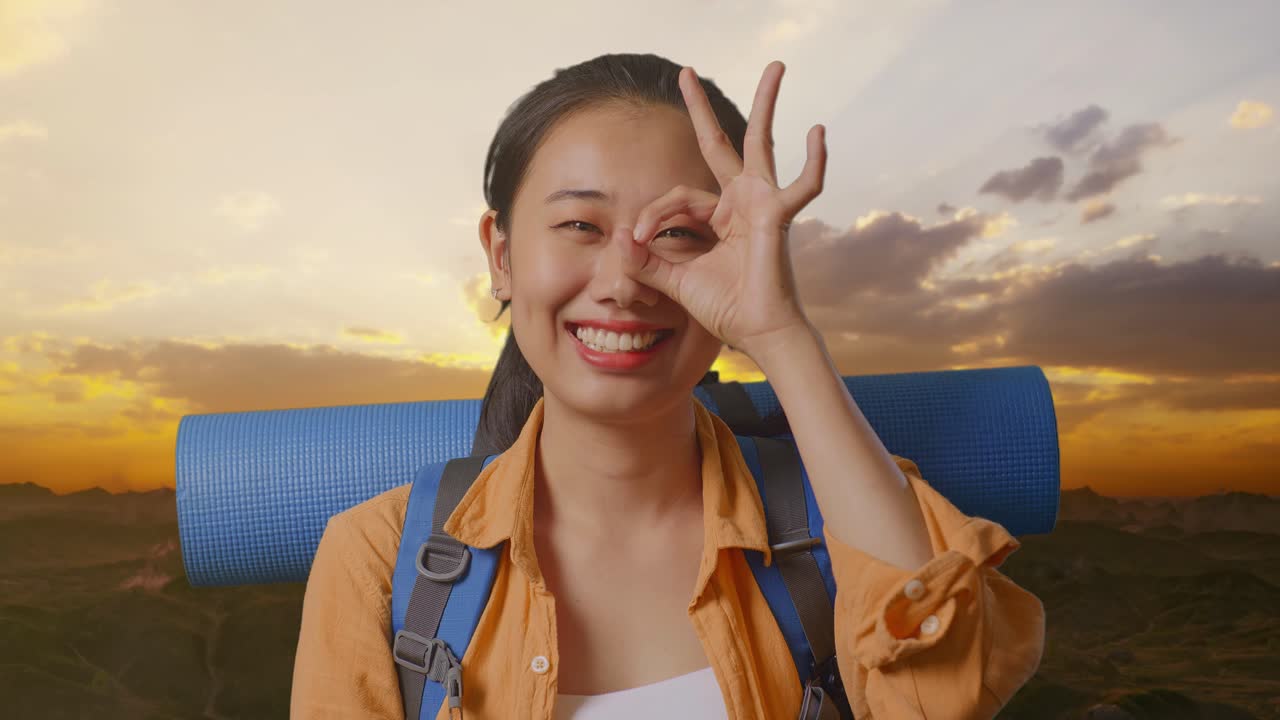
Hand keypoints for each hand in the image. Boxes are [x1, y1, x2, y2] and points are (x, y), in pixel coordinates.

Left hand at [623, 61, 826, 358]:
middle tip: (685, 72)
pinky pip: (802, 185)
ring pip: (761, 142)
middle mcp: (741, 200)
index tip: (636, 241)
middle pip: (720, 143)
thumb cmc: (725, 307)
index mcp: (718, 214)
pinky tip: (817, 132)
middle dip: (701, 109)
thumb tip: (616, 241)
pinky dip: (813, 161)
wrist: (756, 331)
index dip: (652, 216)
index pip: (676, 197)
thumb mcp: (675, 280)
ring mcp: (762, 203)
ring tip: (776, 67)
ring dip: (767, 103)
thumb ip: (646, 262)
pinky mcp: (778, 216)